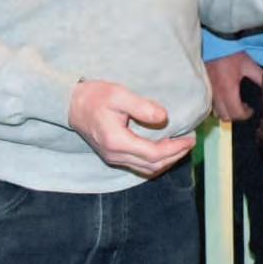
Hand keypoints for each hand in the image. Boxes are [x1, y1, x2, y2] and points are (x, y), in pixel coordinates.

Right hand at [68, 80, 194, 176]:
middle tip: (191, 142)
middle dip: (175, 156)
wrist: (71, 105)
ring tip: (181, 147)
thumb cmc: (95, 96)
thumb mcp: (119, 94)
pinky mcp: (112, 156)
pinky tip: (165, 150)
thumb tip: (164, 117)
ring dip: (167, 161)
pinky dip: (155, 161)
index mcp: (117, 141)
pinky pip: (139, 166)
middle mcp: (115, 155)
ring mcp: (113, 158)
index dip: (175, 148)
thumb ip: (142, 107)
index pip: (154, 153)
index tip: (190, 138)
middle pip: (152, 165)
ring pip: (146, 169)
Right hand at [206, 52, 262, 121]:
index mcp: (228, 91)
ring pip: (216, 112)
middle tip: (245, 107)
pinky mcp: (205, 88)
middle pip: (225, 117)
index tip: (252, 109)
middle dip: (236, 116)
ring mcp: (209, 93)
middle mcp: (216, 95)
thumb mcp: (248, 64)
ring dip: (227, 111)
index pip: (236, 113)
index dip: (246, 115)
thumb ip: (259, 76)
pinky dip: (220, 105)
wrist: (213, 43)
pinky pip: (211, 104)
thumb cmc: (231, 54)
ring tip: (236, 102)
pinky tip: (226, 96)